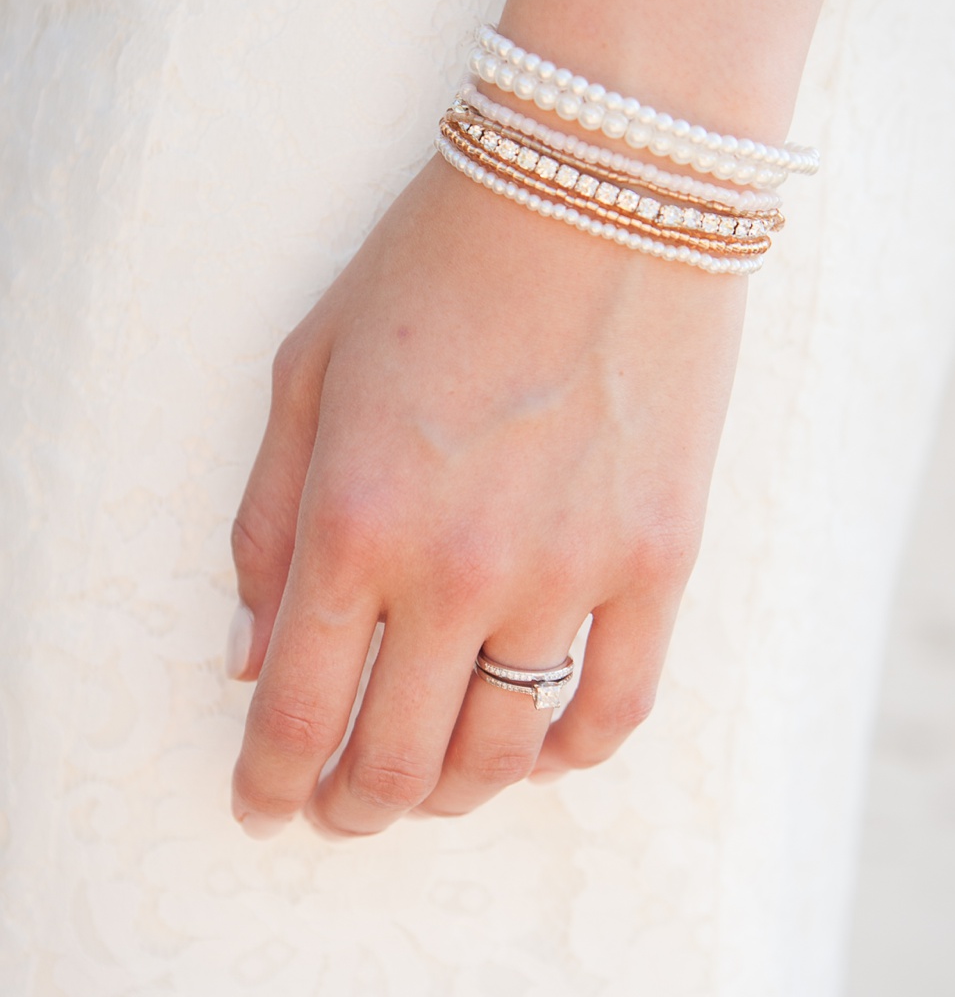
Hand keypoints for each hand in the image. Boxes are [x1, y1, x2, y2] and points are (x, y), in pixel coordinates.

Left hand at [227, 154, 743, 836]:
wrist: (606, 187)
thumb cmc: (443, 263)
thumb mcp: (310, 371)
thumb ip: (268, 521)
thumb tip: (253, 656)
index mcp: (353, 519)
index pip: (295, 714)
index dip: (269, 784)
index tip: (263, 804)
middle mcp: (459, 570)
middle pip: (398, 765)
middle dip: (352, 810)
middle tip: (341, 809)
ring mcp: (571, 573)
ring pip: (504, 755)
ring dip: (455, 795)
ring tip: (435, 783)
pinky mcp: (660, 560)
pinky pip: (617, 706)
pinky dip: (569, 753)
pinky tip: (541, 748)